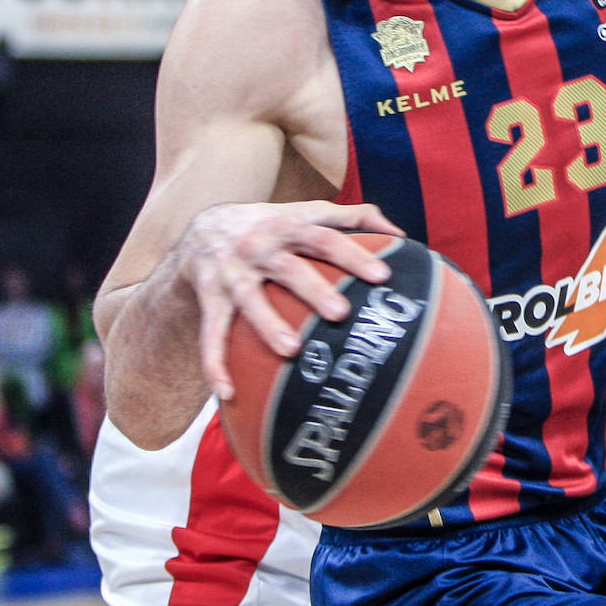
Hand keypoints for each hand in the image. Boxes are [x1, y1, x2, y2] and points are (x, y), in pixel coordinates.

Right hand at [178, 200, 404, 400]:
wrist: (203, 229)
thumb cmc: (272, 224)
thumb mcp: (307, 212)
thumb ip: (354, 217)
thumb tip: (402, 234)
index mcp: (289, 226)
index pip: (326, 238)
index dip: (353, 254)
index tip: (382, 276)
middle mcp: (259, 247)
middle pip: (289, 268)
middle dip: (314, 291)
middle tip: (341, 314)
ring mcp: (232, 273)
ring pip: (249, 299)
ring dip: (268, 325)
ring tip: (291, 351)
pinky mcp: (210, 297)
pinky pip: (211, 332)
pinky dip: (214, 362)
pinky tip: (227, 393)